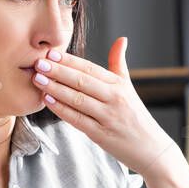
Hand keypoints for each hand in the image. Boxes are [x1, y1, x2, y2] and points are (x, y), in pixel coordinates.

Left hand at [30, 36, 178, 179]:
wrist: (151, 148)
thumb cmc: (135, 116)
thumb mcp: (129, 87)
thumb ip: (119, 64)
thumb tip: (121, 39)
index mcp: (119, 85)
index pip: (90, 69)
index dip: (70, 60)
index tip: (51, 52)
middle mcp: (115, 98)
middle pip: (82, 81)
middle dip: (58, 71)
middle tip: (38, 62)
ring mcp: (108, 116)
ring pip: (78, 99)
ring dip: (55, 88)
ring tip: (38, 79)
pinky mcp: (101, 134)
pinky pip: (77, 119)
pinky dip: (61, 109)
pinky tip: (47, 100)